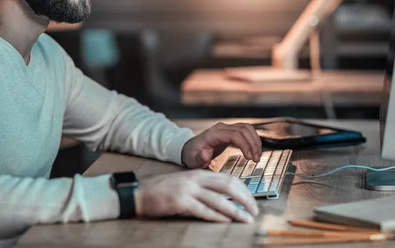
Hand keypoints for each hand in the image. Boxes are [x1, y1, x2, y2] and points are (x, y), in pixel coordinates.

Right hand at [134, 170, 258, 222]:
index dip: (243, 189)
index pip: (227, 178)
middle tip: (255, 210)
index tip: (252, 200)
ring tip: (246, 218)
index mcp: (198, 173)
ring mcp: (187, 189)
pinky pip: (203, 210)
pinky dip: (217, 216)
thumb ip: (203, 187)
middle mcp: (195, 179)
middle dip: (245, 198)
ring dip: (235, 210)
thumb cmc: (163, 191)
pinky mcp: (180, 201)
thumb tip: (225, 198)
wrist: (139, 193)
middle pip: (227, 185)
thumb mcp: (185, 183)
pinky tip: (226, 221)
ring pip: (218, 199)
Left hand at [181, 122, 261, 168]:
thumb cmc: (192, 155)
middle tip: (256, 159)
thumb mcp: (193, 160)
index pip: (235, 134)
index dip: (245, 145)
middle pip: (243, 130)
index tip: (249, 158)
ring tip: (257, 156)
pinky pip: (245, 131)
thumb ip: (199, 158)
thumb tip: (205, 154)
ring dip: (255, 141)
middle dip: (253, 144)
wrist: (189, 149)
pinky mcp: (230, 132)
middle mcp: (221, 128)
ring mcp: (226, 128)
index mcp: (213, 134)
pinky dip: (252, 139)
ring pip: (247, 128)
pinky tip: (254, 151)